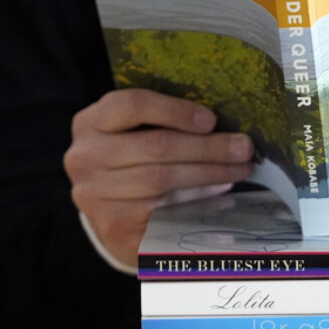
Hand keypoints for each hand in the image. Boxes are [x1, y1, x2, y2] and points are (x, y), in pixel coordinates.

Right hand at [63, 89, 254, 267]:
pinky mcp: (112, 223)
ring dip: (210, 173)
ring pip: (162, 178)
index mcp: (90, 123)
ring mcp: (94, 193)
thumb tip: (224, 124)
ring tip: (240, 169)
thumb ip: (165, 125)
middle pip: (155, 146)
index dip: (174, 110)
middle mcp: (84, 157)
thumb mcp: (136, 136)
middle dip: (207, 147)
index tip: (211, 120)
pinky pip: (162, 207)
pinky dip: (196, 198)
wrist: (113, 219)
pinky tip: (219, 191)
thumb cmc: (133, 165)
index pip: (130, 105)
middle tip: (244, 148)